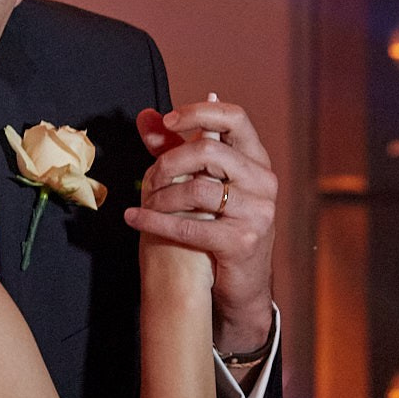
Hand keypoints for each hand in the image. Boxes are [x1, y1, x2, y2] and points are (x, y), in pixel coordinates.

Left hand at [126, 97, 277, 355]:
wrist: (243, 285)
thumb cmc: (219, 226)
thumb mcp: (203, 182)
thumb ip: (175, 148)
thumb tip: (146, 115)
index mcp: (257, 160)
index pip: (235, 117)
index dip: (199, 112)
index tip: (169, 120)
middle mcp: (263, 181)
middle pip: (209, 150)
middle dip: (169, 161)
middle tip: (150, 177)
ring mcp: (257, 212)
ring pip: (196, 188)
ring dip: (161, 196)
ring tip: (145, 203)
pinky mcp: (242, 241)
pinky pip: (189, 226)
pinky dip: (155, 221)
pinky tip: (135, 218)